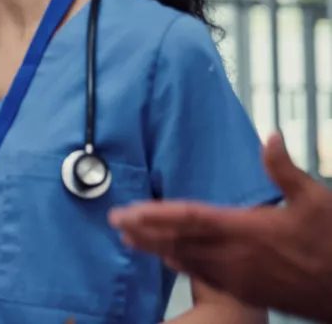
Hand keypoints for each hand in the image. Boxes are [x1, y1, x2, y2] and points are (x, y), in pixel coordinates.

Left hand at [110, 133, 331, 322]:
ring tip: (132, 240)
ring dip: (157, 249)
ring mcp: (239, 277)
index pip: (188, 219)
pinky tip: (171, 260)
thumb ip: (284, 169)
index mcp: (245, 229)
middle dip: (145, 232)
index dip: (153, 216)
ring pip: (187, 260)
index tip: (126, 212)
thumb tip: (271, 134)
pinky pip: (205, 277)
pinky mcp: (247, 292)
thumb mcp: (315, 199)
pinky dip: (184, 266)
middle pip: (178, 241)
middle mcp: (234, 255)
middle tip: (115, 223)